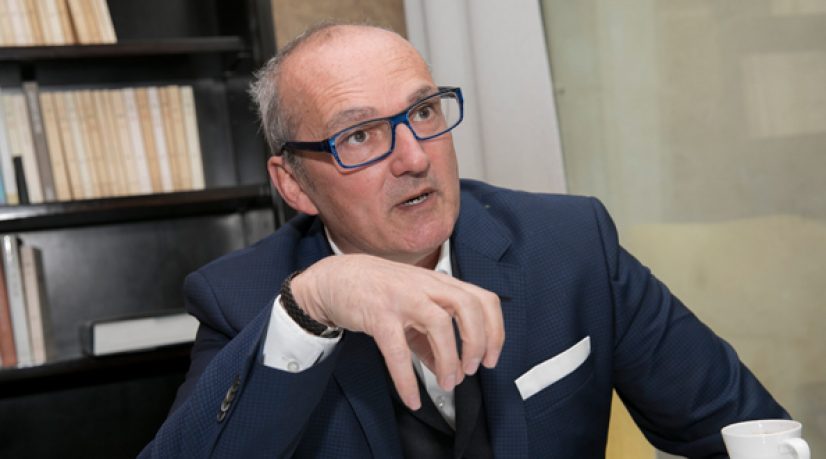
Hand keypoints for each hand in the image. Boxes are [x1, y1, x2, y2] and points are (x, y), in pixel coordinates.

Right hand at [290, 254, 503, 409]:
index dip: (494, 331)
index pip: (482, 299)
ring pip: (440, 324)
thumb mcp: (412, 308)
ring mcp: (402, 298)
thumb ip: (430, 339)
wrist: (335, 278)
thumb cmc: (378, 291)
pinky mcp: (379, 315)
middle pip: (469, 306)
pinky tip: (412, 398)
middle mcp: (425, 286)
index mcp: (439, 283)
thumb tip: (448, 369)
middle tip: (472, 369)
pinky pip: (397, 351)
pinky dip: (407, 379)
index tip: (491, 359)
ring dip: (449, 359)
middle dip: (478, 342)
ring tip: (447, 383)